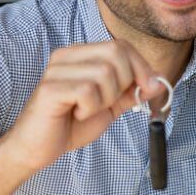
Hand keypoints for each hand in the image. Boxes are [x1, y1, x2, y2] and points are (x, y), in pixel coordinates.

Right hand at [0, 40, 164, 173]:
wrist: (37, 148)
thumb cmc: (70, 124)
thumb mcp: (109, 106)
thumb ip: (131, 92)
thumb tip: (158, 82)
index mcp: (81, 55)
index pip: (121, 46)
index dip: (141, 66)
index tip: (148, 89)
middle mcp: (67, 56)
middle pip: (116, 53)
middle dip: (124, 82)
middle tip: (107, 103)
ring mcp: (56, 70)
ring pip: (105, 73)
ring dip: (105, 99)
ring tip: (87, 109)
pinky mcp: (50, 88)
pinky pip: (88, 91)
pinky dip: (90, 108)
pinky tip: (76, 113)